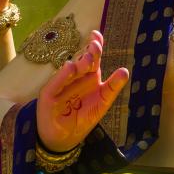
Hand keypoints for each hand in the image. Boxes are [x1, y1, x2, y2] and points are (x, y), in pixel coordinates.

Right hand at [36, 30, 130, 151]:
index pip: (92, 58)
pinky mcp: (49, 96)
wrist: (65, 139)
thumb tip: (125, 70)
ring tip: (87, 58)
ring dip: (79, 64)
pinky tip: (70, 68)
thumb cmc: (83, 118)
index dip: (95, 45)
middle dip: (89, 53)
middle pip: (82, 62)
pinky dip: (62, 76)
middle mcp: (74, 78)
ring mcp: (61, 85)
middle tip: (95, 45)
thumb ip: (112, 87)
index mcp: (88, 77)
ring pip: (70, 71)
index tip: (97, 34)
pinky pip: (56, 84)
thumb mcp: (102, 103)